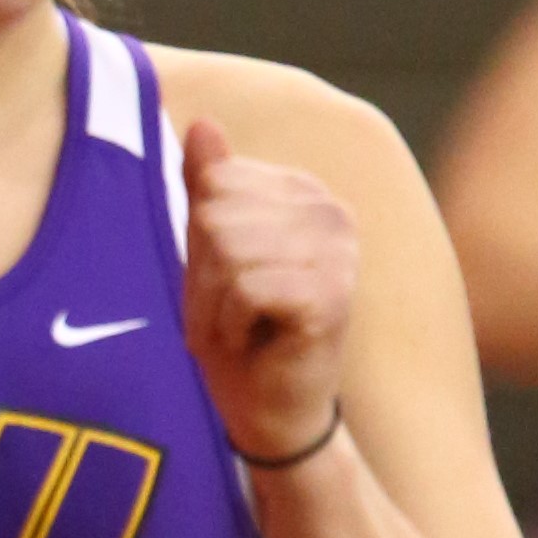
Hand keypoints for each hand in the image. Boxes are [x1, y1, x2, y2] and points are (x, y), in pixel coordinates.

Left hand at [182, 118, 358, 463]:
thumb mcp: (210, 256)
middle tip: (228, 316)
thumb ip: (207, 189)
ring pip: (226, 248)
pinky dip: (230, 324)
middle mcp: (330, 211)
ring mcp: (338, 251)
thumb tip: (202, 123)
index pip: (215, 183)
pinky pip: (245, 287)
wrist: (273, 414)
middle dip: (203, 276)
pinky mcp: (331, 293)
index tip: (222, 285)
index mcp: (303, 193)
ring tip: (239, 330)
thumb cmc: (241, 337)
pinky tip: (254, 342)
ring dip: (213, 304)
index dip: (199, 243)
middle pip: (215, 212)